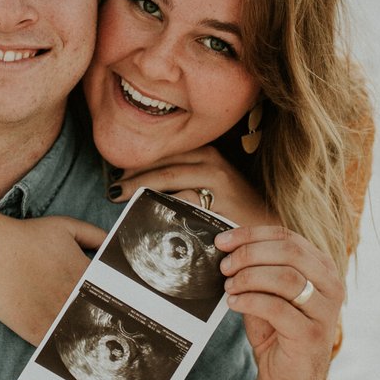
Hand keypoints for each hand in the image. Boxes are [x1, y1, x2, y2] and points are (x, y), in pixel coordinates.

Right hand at [0, 215, 105, 345]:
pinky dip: (64, 349)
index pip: (112, 296)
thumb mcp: (66, 227)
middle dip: (102, 320)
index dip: (113, 301)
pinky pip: (58, 348)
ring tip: (88, 338)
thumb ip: (95, 236)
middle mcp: (74, 298)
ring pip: (81, 335)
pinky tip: (68, 349)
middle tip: (105, 325)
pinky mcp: (37, 331)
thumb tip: (112, 247)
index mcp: (86, 276)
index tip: (114, 305)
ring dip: (85, 336)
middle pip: (99, 317)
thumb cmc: (26, 237)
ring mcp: (56, 317)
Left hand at [109, 145, 276, 227]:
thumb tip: (142, 184)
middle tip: (112, 189)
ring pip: (170, 176)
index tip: (117, 173)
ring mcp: (218, 178)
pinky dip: (163, 203)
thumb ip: (182, 181)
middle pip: (163, 162)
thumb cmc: (233, 210)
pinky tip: (148, 211)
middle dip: (134, 174)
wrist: (267, 227)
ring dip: (142, 186)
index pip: (165, 152)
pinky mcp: (222, 198)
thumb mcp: (209, 187)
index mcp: (206, 153)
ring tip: (120, 196)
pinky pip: (184, 198)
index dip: (139, 162)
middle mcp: (211, 160)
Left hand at [216, 224, 342, 379]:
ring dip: (249, 277)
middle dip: (249, 254)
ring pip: (285, 277)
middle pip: (289, 251)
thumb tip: (228, 245)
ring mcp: (325, 311)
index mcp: (322, 268)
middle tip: (224, 266)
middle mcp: (331, 285)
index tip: (222, 241)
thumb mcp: (268, 293)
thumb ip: (257, 269)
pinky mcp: (312, 335)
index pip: (287, 237)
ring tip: (229, 287)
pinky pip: (277, 308)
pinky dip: (250, 301)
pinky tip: (234, 303)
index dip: (251, 235)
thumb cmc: (276, 332)